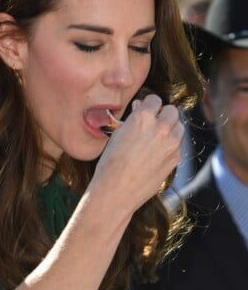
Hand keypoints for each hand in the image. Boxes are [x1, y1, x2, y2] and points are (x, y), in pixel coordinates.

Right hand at [91, 94, 183, 212]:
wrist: (117, 189)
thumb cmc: (111, 163)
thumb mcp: (117, 134)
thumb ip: (133, 119)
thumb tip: (141, 109)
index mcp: (142, 118)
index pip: (155, 99)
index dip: (148, 104)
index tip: (145, 109)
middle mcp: (160, 128)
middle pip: (172, 110)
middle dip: (162, 114)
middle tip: (152, 122)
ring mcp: (171, 144)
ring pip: (179, 126)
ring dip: (170, 127)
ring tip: (156, 136)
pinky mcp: (175, 158)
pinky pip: (178, 144)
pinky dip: (170, 144)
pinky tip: (155, 152)